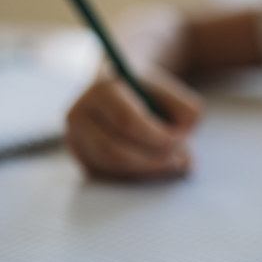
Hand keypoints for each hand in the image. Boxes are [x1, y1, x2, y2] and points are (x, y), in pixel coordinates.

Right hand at [65, 68, 203, 178]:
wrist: (119, 85)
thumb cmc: (149, 90)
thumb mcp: (171, 90)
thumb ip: (186, 110)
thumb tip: (183, 140)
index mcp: (101, 89)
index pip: (127, 121)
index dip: (157, 136)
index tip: (181, 140)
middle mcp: (79, 114)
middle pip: (114, 150)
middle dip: (152, 160)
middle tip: (180, 162)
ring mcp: (75, 138)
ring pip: (111, 166)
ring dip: (146, 169)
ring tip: (174, 163)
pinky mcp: (80, 158)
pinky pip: (108, 175)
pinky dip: (135, 174)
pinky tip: (154, 165)